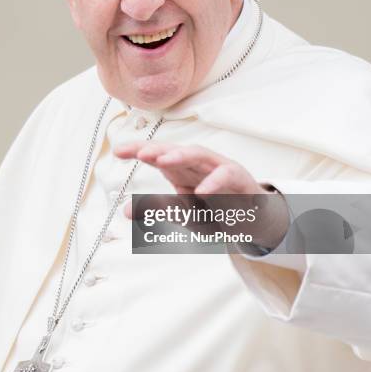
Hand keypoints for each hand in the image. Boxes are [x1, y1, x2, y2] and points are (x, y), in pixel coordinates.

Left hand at [114, 141, 288, 248]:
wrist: (252, 221)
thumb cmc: (216, 212)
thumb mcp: (183, 214)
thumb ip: (158, 209)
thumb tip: (124, 209)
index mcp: (182, 170)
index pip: (159, 155)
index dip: (139, 150)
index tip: (118, 151)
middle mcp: (198, 164)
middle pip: (176, 150)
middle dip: (158, 150)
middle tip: (140, 153)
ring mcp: (219, 168)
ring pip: (200, 155)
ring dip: (181, 156)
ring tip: (162, 161)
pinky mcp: (239, 179)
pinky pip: (226, 176)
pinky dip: (214, 182)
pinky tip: (201, 191)